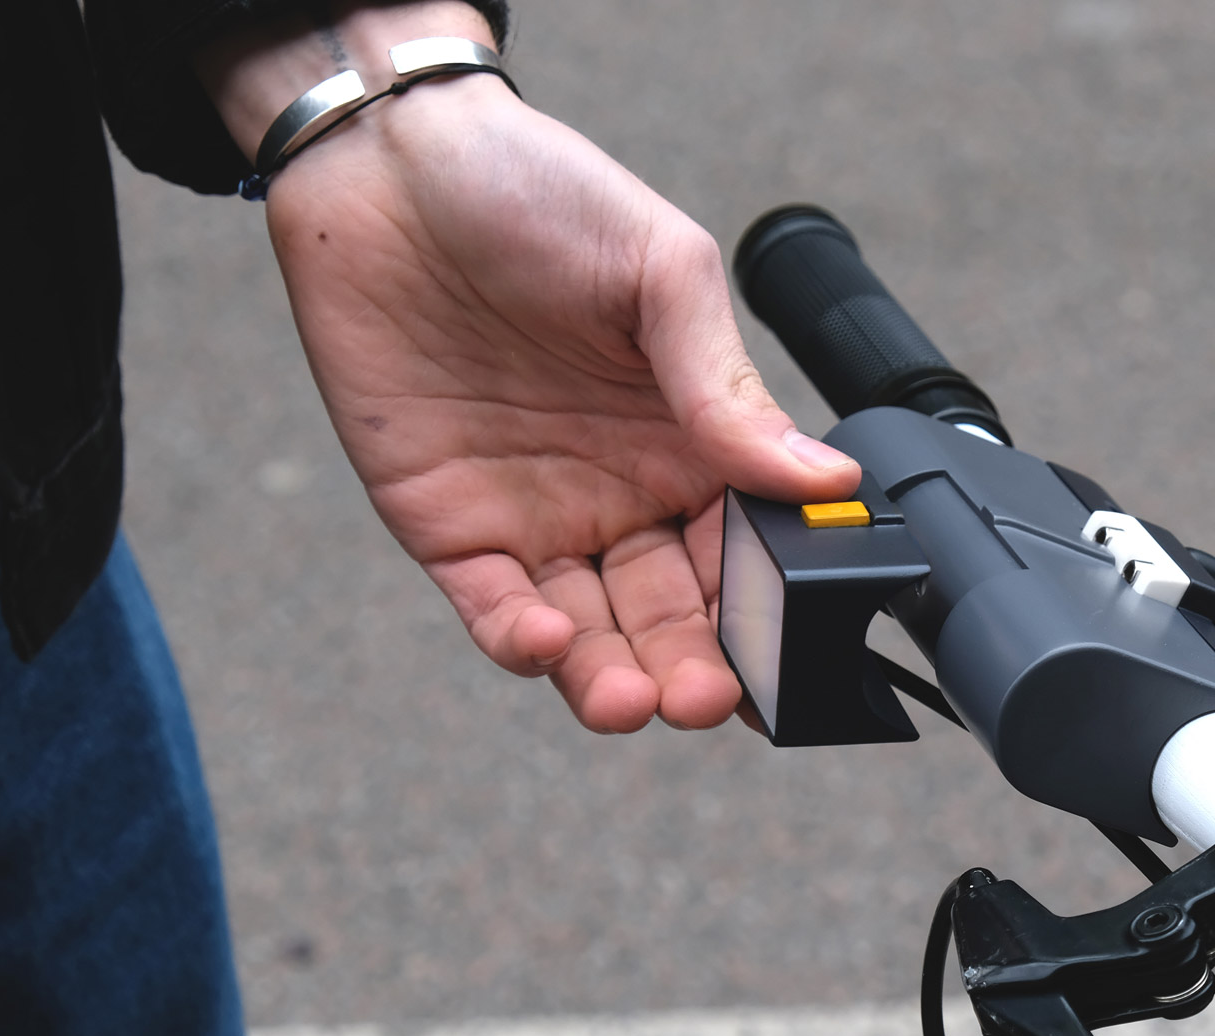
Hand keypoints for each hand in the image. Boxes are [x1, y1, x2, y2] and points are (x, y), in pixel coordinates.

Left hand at [198, 4, 857, 731]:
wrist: (389, 157)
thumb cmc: (537, 190)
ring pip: (588, 634)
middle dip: (692, 670)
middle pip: (672, 617)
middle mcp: (624, 495)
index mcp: (693, 444)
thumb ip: (729, 388)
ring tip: (629, 700)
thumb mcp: (661, 273)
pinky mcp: (449, 525)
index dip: (764, 611)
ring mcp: (537, 517)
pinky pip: (491, 607)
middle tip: (701, 699)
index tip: (780, 647)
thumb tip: (826, 477)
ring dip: (611, 679)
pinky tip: (544, 642)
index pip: (745, 556)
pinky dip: (519, 639)